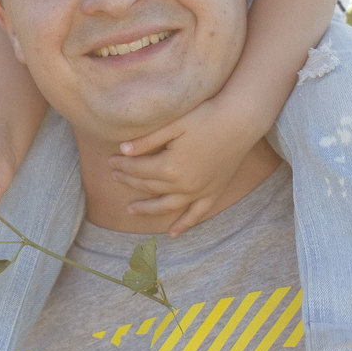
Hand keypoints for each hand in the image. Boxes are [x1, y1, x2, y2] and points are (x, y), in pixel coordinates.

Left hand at [106, 93, 264, 234]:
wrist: (241, 121)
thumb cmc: (206, 116)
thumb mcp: (174, 124)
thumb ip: (147, 140)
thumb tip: (122, 150)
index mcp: (170, 167)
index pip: (138, 169)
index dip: (122, 165)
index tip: (110, 161)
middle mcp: (183, 184)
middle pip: (149, 186)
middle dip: (129, 181)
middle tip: (114, 177)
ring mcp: (199, 191)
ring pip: (167, 205)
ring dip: (147, 208)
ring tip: (130, 209)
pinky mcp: (213, 192)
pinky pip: (196, 214)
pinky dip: (184, 224)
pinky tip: (172, 233)